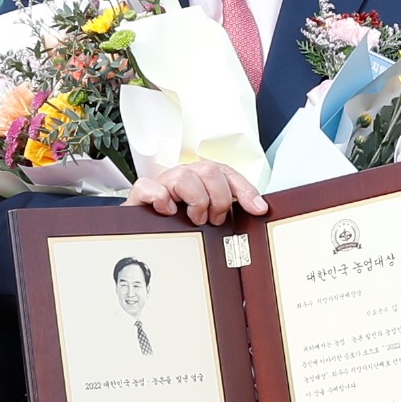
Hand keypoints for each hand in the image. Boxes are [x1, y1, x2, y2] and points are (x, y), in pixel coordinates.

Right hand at [128, 159, 264, 226]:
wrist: (141, 231)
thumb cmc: (177, 224)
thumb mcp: (208, 217)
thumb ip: (229, 210)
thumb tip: (259, 209)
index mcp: (201, 179)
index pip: (228, 173)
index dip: (245, 190)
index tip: (258, 209)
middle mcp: (184, 176)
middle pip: (209, 170)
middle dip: (219, 199)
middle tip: (214, 218)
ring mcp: (162, 182)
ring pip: (184, 175)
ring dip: (195, 201)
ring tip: (193, 218)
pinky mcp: (141, 193)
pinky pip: (150, 186)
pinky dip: (161, 199)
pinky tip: (168, 212)